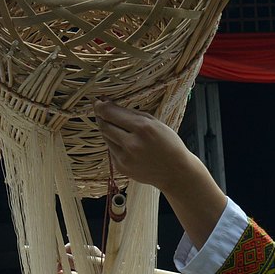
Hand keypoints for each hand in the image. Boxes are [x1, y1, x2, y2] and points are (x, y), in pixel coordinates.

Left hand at [92, 101, 226, 245]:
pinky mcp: (121, 167)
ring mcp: (125, 158)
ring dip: (108, 130)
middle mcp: (132, 144)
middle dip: (101, 116)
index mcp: (143, 128)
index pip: (112, 114)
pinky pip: (111, 150)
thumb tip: (111, 105)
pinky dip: (114, 144)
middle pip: (104, 125)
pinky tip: (125, 143)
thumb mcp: (155, 123)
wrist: (175, 172)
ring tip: (116, 126)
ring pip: (106, 138)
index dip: (101, 106)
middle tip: (100, 110)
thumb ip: (133, 114)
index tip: (98, 101)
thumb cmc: (168, 144)